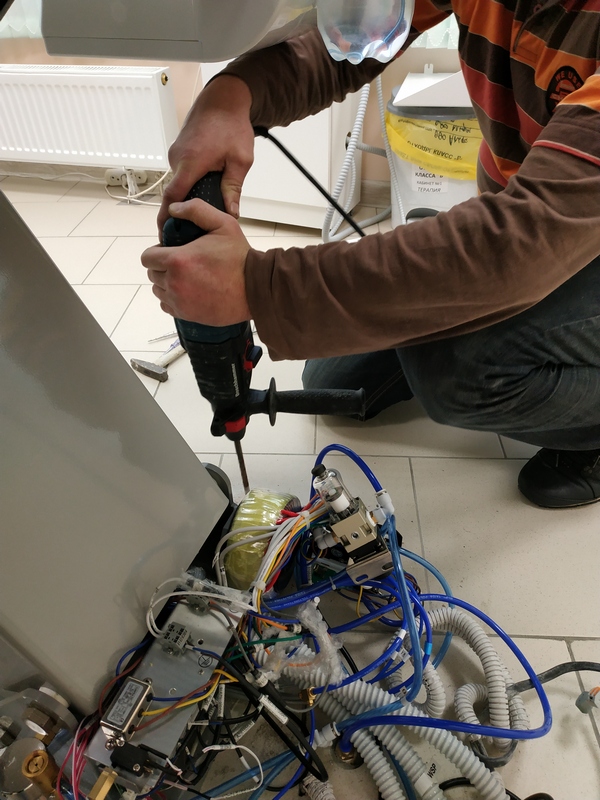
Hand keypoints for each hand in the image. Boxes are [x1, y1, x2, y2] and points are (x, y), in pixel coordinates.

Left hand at [143, 199, 251, 325]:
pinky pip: (167, 306)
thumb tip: (173, 209)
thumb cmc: (239, 258)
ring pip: (158, 290)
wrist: (255, 288)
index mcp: (178, 261)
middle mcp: (175, 283)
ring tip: (185, 277)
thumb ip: (196, 210)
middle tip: (181, 263)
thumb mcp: (223, 223)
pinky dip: (173, 299)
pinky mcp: (187, 314)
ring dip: (166, 282)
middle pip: (152, 274)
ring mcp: (180, 301)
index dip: (156, 251)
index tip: (169, 250)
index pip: (147, 257)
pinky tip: (187, 291)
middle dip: (162, 266)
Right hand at [157, 75, 254, 232]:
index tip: (165, 232)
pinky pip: (182, 172)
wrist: (223, 100)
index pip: (173, 197)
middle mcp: (178, 158)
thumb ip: (233, 189)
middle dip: (186, 208)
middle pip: (176, 192)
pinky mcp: (178, 150)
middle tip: (199, 223)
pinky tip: (206, 182)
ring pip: (180, 182)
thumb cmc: (232, 125)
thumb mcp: (240, 161)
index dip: (167, 217)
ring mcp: (176, 153)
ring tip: (209, 197)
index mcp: (191, 162)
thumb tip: (231, 213)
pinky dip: (191, 180)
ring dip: (191, 192)